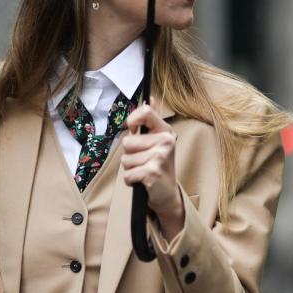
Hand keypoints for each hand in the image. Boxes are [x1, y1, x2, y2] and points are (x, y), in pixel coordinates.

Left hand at [123, 100, 184, 239]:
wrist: (167, 194)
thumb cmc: (158, 166)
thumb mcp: (157, 141)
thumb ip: (151, 120)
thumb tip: (150, 97)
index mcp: (166, 132)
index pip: (145, 112)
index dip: (132, 121)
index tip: (133, 131)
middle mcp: (166, 142)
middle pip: (127, 143)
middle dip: (129, 156)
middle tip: (144, 162)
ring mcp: (160, 157)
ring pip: (125, 160)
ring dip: (130, 169)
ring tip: (144, 171)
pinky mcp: (152, 172)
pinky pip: (128, 175)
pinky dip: (131, 181)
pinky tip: (143, 181)